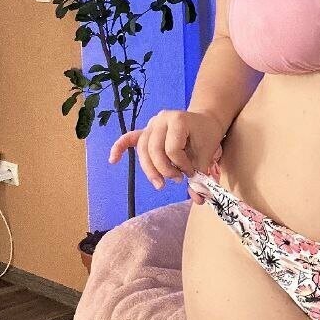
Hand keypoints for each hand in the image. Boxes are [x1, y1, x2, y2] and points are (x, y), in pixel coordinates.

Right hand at [108, 109, 224, 204]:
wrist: (205, 121)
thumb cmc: (206, 137)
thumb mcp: (206, 155)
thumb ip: (200, 177)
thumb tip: (198, 200)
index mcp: (178, 120)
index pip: (172, 149)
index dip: (182, 165)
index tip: (191, 172)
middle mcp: (161, 120)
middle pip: (153, 149)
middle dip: (164, 170)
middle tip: (177, 180)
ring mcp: (152, 124)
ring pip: (142, 149)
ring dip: (150, 169)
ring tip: (160, 183)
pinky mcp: (146, 130)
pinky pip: (130, 138)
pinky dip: (120, 148)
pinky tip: (113, 160)